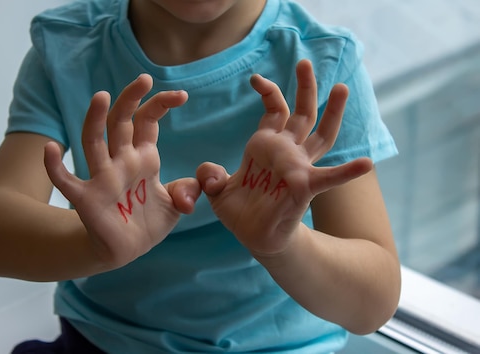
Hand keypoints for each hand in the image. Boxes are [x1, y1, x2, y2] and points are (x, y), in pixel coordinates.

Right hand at [44, 74, 200, 266]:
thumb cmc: (148, 222)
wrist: (127, 250)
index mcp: (143, 158)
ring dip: (96, 119)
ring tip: (102, 96)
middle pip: (121, 122)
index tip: (181, 95)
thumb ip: (188, 191)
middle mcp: (121, 161)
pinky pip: (66, 181)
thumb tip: (195, 187)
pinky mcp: (87, 199)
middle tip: (144, 79)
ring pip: (94, 141)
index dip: (160, 104)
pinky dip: (55, 166)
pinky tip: (51, 149)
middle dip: (131, 99)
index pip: (146, 121)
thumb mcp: (176, 206)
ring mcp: (102, 178)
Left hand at [196, 60, 372, 256]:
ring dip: (332, 112)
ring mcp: (298, 167)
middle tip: (305, 62)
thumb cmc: (240, 212)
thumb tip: (210, 172)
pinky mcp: (305, 188)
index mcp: (266, 146)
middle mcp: (286, 152)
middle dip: (305, 88)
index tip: (256, 78)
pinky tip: (366, 163)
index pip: (273, 111)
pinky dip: (347, 172)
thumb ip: (210, 178)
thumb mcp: (217, 192)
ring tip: (341, 88)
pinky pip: (329, 178)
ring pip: (320, 135)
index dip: (268, 92)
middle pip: (301, 113)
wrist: (254, 238)